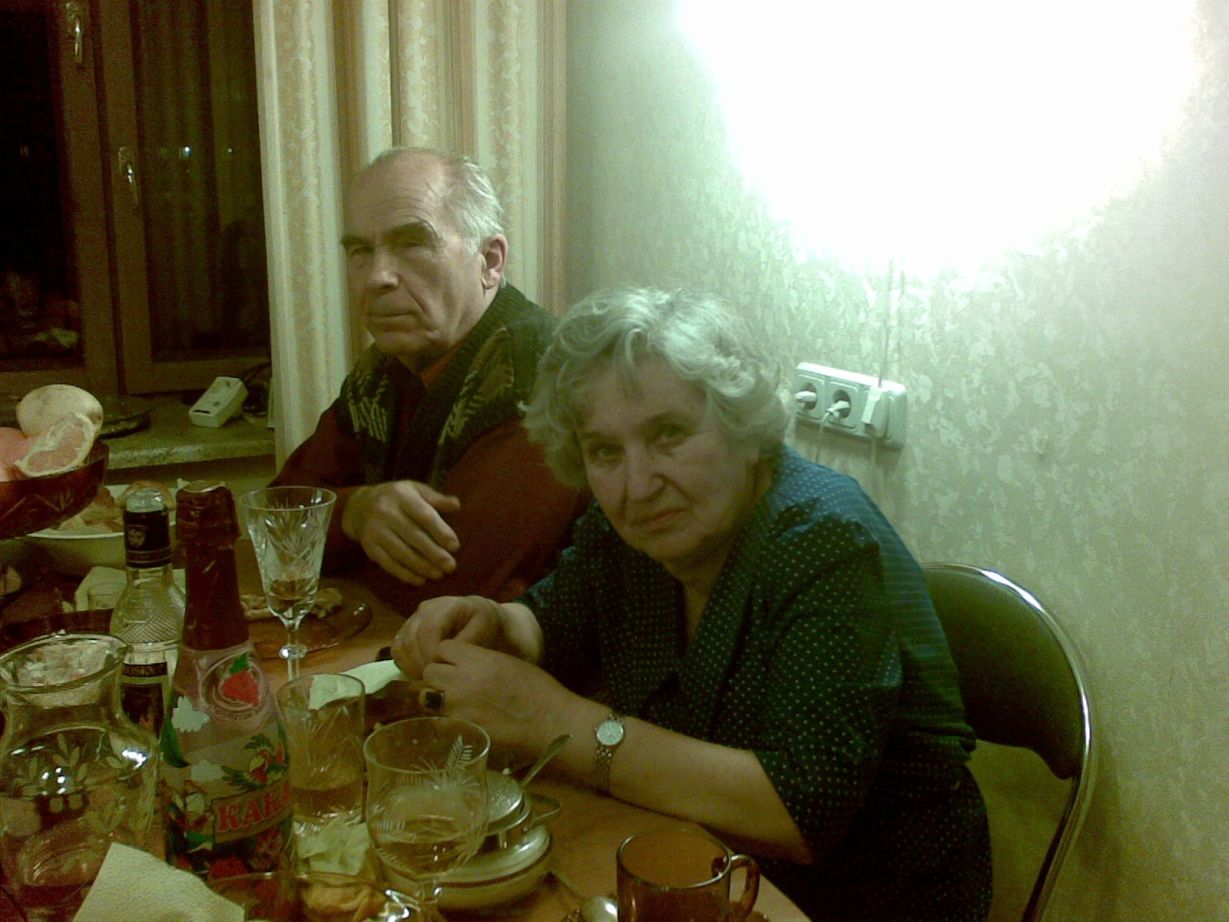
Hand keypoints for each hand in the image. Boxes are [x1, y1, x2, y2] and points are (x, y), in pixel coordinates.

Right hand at [341, 480, 460, 584]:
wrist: (360, 506)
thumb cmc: (398, 499)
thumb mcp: (416, 490)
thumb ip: (436, 499)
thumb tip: (456, 505)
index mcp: (401, 495)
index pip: (423, 515)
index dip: (440, 531)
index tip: (455, 546)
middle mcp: (385, 512)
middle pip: (413, 536)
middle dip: (433, 553)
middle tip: (451, 566)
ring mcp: (375, 530)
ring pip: (401, 552)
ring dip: (421, 566)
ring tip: (439, 575)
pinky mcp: (369, 546)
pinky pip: (388, 563)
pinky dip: (404, 573)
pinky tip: (420, 580)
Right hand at [390, 595, 505, 677]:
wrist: (481, 618)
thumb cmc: (484, 624)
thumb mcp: (483, 631)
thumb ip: (465, 643)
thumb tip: (444, 658)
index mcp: (446, 605)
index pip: (429, 630)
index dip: (430, 653)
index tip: (441, 671)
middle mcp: (425, 609)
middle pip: (411, 639)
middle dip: (421, 663)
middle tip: (434, 680)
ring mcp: (414, 618)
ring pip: (401, 645)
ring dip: (411, 665)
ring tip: (428, 678)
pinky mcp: (407, 630)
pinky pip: (397, 649)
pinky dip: (405, 663)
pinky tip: (419, 672)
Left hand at [421, 642, 574, 757]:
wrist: (550, 722)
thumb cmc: (538, 689)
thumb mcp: (508, 662)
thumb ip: (481, 661)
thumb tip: (463, 663)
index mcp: (477, 659)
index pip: (443, 648)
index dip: (448, 656)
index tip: (456, 664)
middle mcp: (461, 680)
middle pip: (430, 672)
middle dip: (439, 677)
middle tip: (453, 685)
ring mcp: (458, 706)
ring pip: (428, 697)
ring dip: (438, 698)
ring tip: (456, 704)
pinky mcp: (460, 729)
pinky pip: (439, 721)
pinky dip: (446, 721)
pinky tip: (462, 721)